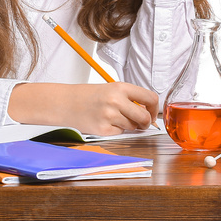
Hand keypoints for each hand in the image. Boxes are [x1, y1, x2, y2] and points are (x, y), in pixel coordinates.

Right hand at [8, 82, 157, 135]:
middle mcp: (116, 100)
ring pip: (133, 127)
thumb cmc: (90, 96)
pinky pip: (120, 133)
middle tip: (139, 123)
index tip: (150, 113)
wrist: (66, 103)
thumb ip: (130, 99)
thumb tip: (150, 115)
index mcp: (120, 87)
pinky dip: (116, 131)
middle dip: (145, 123)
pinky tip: (105, 123)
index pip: (150, 98)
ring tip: (113, 118)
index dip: (154, 109)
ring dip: (128, 126)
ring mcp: (110, 115)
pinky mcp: (104, 129)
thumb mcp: (111, 89)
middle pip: (145, 118)